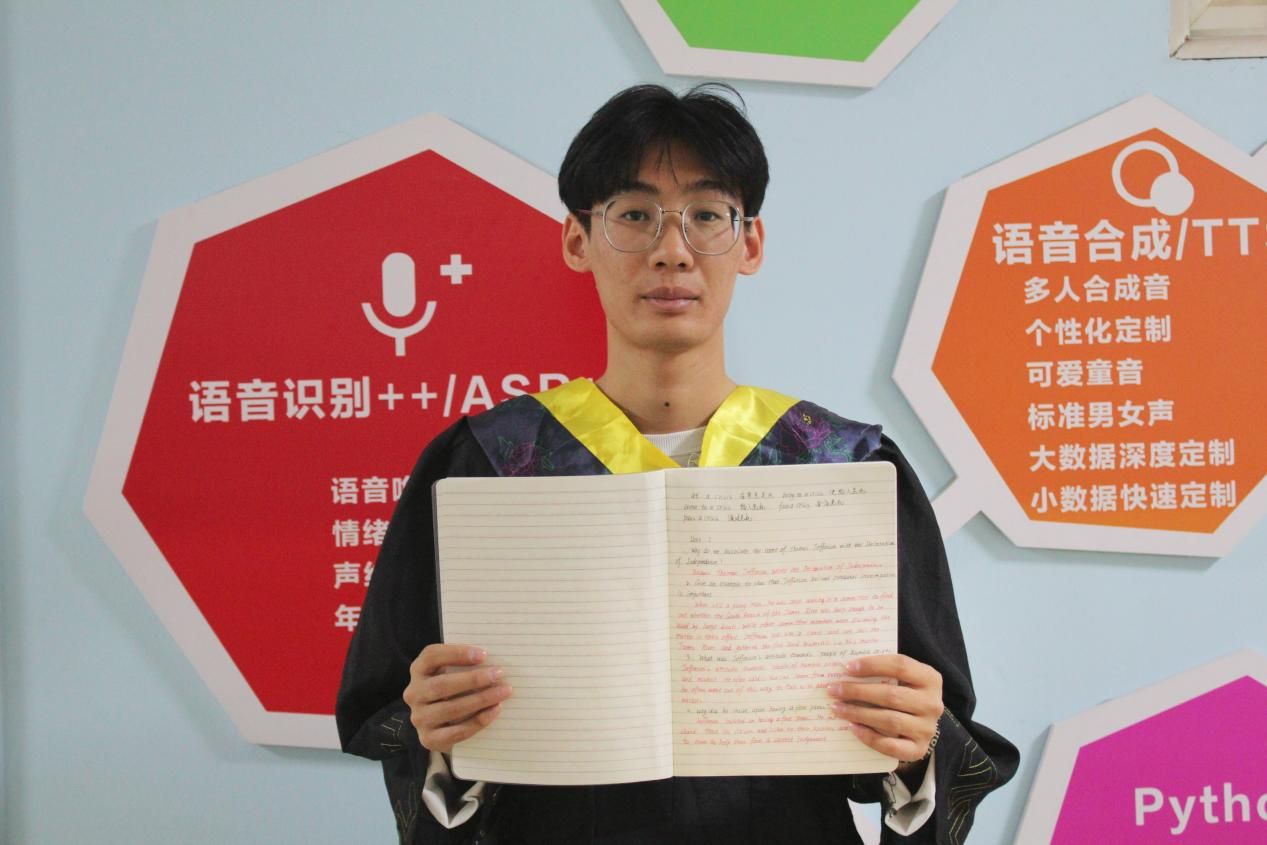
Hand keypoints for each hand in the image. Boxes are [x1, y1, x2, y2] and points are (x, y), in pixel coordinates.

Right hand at [404, 643, 511, 753]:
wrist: (440, 726)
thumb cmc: (453, 690)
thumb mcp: (452, 673)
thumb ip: (465, 665)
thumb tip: (492, 661)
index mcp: (419, 670)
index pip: (431, 656)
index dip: (456, 653)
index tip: (483, 655)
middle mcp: (414, 693)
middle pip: (441, 685)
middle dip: (473, 679)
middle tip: (498, 674)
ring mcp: (419, 718)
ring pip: (450, 709)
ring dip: (480, 700)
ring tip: (503, 692)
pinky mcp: (429, 739)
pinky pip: (457, 731)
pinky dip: (479, 720)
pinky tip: (495, 710)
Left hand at [826, 654, 942, 766]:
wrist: (922, 724)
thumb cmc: (905, 693)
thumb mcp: (903, 678)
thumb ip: (883, 672)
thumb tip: (847, 670)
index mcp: (930, 678)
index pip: (900, 666)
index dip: (872, 665)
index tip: (848, 667)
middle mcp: (933, 704)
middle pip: (891, 695)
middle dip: (858, 691)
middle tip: (834, 690)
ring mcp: (927, 728)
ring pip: (889, 720)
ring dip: (858, 713)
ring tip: (837, 708)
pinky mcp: (919, 749)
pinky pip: (890, 745)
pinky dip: (869, 736)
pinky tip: (852, 727)